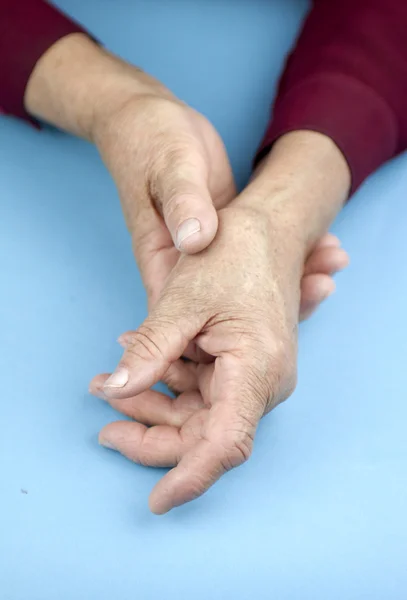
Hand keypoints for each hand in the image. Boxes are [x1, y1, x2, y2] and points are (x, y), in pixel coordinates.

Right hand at [25, 34, 345, 315]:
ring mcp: (209, 255)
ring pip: (251, 283)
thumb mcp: (168, 169)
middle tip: (323, 286)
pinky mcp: (226, 236)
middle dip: (281, 302)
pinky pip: (259, 255)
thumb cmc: (149, 142)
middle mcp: (185, 269)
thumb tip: (197, 241)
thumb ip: (182, 204)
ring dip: (293, 277)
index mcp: (162, 262)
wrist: (150, 120)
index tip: (277, 324)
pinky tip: (322, 244)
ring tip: (333, 263)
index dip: (233, 332)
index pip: (189, 319)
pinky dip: (290, 253)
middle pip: (230, 307)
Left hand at [90, 202, 311, 512]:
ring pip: (199, 414)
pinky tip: (138, 358)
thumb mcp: (183, 300)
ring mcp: (253, 376)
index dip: (190, 477)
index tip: (157, 501)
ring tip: (109, 383)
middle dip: (152, 433)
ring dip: (153, 403)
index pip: (226, 444)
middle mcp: (262, 382)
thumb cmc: (234, 255)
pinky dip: (168, 381)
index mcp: (256, 369)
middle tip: (105, 423)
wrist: (269, 230)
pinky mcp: (242, 367)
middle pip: (205, 435)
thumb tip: (116, 390)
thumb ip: (150, 350)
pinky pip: (202, 390)